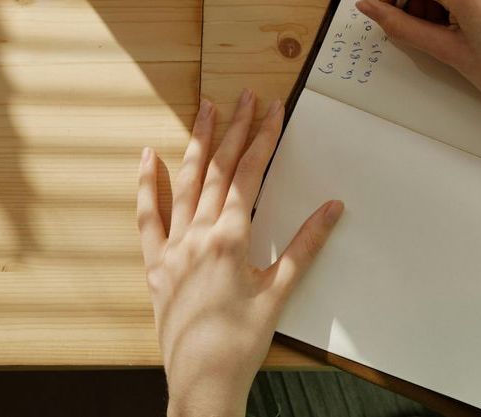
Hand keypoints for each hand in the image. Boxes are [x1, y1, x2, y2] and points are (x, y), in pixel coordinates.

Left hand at [137, 89, 343, 416]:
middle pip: (219, 168)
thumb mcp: (280, 293)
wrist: (203, 383)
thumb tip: (333, 207)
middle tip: (246, 96)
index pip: (250, 173)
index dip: (263, 137)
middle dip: (235, 128)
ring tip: (206, 109)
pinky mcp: (155, 265)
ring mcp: (172, 247)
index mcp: (230, 238)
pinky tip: (148, 156)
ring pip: (185, 182)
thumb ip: (305, 246)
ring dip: (198, 143)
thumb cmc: (243, 343)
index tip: (273, 108)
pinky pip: (148, 217)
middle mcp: (197, 234)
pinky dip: (147, 184)